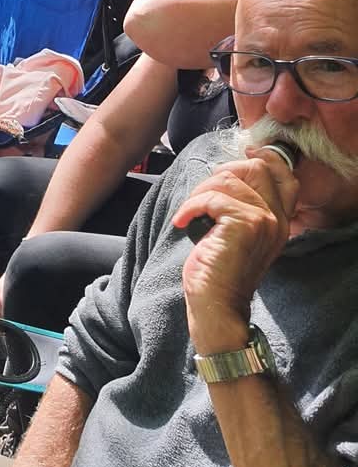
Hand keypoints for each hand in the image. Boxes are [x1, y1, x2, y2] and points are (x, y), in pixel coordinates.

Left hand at [174, 144, 297, 350]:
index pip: (283, 174)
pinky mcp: (245, 224)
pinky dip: (190, 206)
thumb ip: (244, 206)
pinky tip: (183, 222)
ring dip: (199, 192)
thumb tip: (225, 173)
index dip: (260, 159)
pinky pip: (211, 196)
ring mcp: (265, 220)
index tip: (234, 162)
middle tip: (201, 197)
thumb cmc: (218, 270)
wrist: (217, 307)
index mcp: (280, 220)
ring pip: (227, 178)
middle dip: (222, 172)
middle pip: (255, 166)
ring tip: (190, 214)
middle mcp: (278, 218)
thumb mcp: (236, 234)